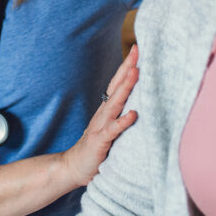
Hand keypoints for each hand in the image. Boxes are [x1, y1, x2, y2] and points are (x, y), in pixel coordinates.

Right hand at [59, 44, 139, 187]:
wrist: (73, 167)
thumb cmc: (96, 148)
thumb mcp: (111, 128)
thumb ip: (121, 116)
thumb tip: (141, 104)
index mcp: (107, 110)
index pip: (118, 83)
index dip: (127, 66)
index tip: (137, 49)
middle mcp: (103, 114)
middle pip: (116, 86)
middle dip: (127, 68)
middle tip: (136, 50)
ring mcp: (100, 126)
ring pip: (115, 103)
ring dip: (126, 87)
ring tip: (136, 73)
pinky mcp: (100, 141)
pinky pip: (113, 130)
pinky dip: (123, 122)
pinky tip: (133, 114)